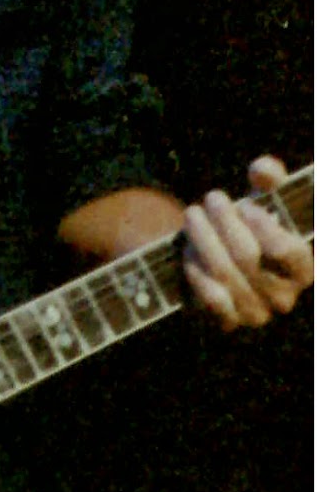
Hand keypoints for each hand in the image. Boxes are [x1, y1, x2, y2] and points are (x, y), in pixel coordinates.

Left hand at [182, 156, 313, 330]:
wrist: (221, 261)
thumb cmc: (249, 227)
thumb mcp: (263, 199)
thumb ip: (269, 178)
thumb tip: (263, 169)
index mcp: (302, 269)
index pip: (288, 251)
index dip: (265, 226)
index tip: (246, 205)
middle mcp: (284, 296)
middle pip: (248, 256)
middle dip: (224, 222)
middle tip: (210, 199)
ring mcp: (257, 312)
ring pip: (225, 272)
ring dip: (203, 239)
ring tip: (192, 216)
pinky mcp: (229, 321)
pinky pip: (211, 297)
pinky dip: (197, 270)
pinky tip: (189, 250)